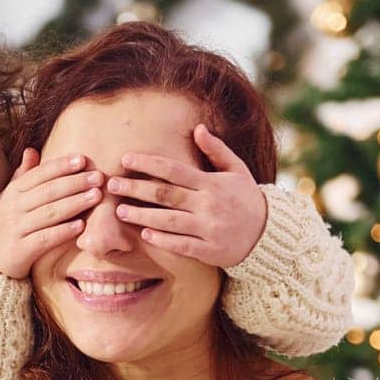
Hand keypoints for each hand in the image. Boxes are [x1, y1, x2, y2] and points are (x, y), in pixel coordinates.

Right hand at [0, 148, 102, 279]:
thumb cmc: (6, 227)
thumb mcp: (9, 199)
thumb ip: (23, 176)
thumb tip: (32, 150)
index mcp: (13, 192)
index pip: (39, 174)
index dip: (61, 166)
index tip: (82, 159)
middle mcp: (13, 207)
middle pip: (48, 191)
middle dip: (74, 182)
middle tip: (98, 177)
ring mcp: (16, 229)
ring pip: (49, 213)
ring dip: (74, 203)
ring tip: (96, 196)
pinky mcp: (20, 250)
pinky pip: (45, 238)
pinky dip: (63, 231)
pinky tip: (81, 226)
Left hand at [110, 124, 267, 268]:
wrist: (267, 234)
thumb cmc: (246, 198)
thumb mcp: (237, 170)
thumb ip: (216, 150)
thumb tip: (197, 128)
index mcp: (211, 184)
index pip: (174, 171)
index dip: (149, 164)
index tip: (126, 159)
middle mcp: (208, 205)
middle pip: (166, 195)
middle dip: (136, 189)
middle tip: (112, 185)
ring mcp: (208, 229)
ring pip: (169, 221)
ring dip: (142, 215)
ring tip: (120, 211)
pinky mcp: (208, 250)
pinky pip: (181, 245)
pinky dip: (162, 239)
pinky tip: (144, 234)